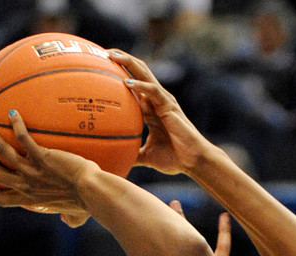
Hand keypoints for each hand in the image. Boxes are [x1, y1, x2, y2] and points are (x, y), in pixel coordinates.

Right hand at [0, 112, 92, 223]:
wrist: (93, 194)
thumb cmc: (88, 205)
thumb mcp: (74, 216)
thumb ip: (68, 219)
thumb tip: (69, 222)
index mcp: (31, 200)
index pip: (2, 199)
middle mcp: (27, 186)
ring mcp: (33, 171)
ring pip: (1, 152)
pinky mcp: (43, 157)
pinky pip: (23, 137)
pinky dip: (17, 124)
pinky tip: (14, 112)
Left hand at [109, 51, 208, 174]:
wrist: (193, 162)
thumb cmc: (175, 159)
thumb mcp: (148, 156)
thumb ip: (134, 154)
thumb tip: (118, 161)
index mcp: (151, 109)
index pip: (134, 84)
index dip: (120, 73)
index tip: (101, 66)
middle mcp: (156, 100)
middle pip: (138, 72)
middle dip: (122, 60)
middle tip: (104, 53)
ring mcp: (163, 100)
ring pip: (144, 74)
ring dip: (128, 63)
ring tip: (112, 56)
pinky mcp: (169, 106)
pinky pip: (153, 91)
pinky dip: (140, 85)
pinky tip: (126, 82)